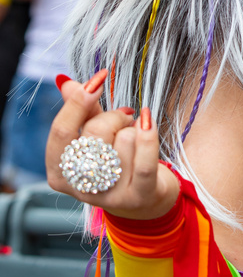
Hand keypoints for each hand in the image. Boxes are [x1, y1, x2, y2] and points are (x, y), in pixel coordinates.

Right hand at [46, 69, 179, 219]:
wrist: (142, 199)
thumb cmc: (112, 161)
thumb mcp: (93, 136)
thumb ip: (81, 112)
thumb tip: (66, 83)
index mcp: (60, 172)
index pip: (61, 130)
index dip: (79, 100)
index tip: (99, 78)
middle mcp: (81, 187)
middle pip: (95, 132)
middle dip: (114, 116)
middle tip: (124, 118)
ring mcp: (110, 195)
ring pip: (124, 139)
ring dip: (134, 129)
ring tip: (135, 136)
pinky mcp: (138, 196)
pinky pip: (144, 160)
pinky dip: (148, 135)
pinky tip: (147, 121)